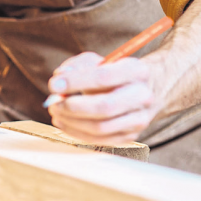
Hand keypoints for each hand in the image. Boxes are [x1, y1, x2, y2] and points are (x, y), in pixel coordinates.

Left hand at [46, 51, 160, 144]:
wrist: (147, 89)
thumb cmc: (115, 72)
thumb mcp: (100, 61)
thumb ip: (78, 65)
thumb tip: (60, 77)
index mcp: (136, 71)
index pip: (104, 77)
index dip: (75, 82)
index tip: (54, 85)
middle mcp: (143, 97)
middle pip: (105, 107)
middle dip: (73, 106)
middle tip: (53, 103)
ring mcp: (139, 119)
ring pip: (101, 127)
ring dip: (72, 122)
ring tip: (56, 112)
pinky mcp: (131, 135)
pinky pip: (101, 140)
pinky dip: (78, 133)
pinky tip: (64, 123)